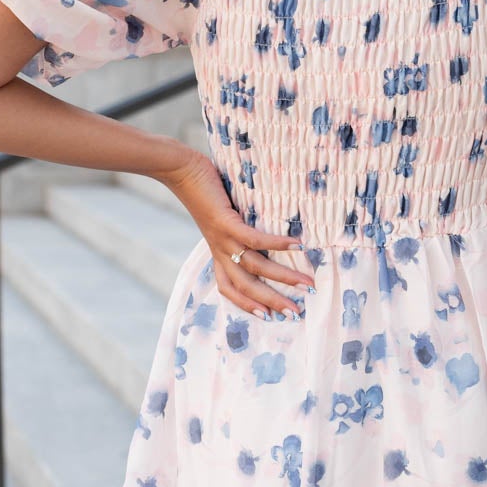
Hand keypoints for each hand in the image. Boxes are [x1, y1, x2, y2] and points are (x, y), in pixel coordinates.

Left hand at [157, 149, 315, 318]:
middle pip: (247, 286)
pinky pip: (254, 239)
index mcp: (217, 253)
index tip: (269, 316)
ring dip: (284, 277)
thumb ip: (236, 227)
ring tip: (306, 283)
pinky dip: (277, 243)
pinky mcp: (225, 222)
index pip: (229, 288)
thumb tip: (260, 229)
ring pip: (255, 267)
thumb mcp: (219, 217)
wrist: (180, 170)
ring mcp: (222, 238)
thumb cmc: (202, 189)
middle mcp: (220, 251)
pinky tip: (297, 245)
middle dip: (273, 302)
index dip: (248, 305)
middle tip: (296, 313)